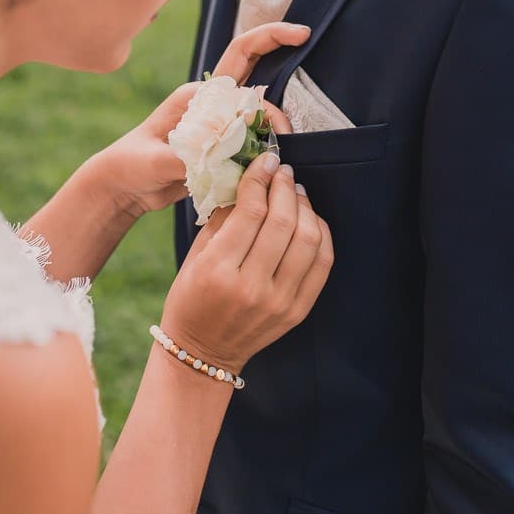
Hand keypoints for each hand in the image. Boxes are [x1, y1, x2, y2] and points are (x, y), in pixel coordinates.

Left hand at [89, 22, 307, 217]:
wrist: (123, 187)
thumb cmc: (131, 165)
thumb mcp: (154, 160)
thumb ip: (185, 157)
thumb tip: (220, 154)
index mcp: (197, 93)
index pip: (241, 58)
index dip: (271, 40)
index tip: (300, 37)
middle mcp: (212, 102)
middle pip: (256, 70)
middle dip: (281, 59)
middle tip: (298, 86)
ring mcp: (221, 123)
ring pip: (261, 113)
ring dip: (274, 129)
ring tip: (275, 158)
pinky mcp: (225, 146)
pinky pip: (255, 140)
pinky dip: (266, 150)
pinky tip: (268, 166)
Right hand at [161, 149, 333, 374]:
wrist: (203, 353)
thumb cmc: (191, 298)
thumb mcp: (196, 255)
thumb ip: (223, 217)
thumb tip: (249, 179)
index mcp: (218, 270)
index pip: (250, 211)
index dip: (261, 178)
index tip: (265, 159)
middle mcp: (252, 287)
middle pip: (283, 222)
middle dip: (285, 186)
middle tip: (282, 170)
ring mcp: (279, 301)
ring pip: (308, 240)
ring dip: (305, 207)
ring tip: (295, 191)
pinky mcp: (297, 310)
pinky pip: (322, 263)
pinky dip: (320, 234)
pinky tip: (309, 219)